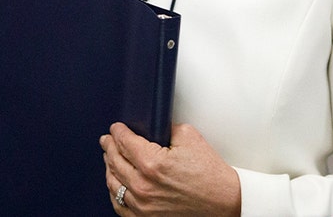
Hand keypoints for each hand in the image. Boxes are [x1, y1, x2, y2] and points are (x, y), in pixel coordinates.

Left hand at [99, 122, 239, 215]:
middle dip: (109, 147)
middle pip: (114, 160)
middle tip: (107, 140)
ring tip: (110, 159)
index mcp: (152, 163)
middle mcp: (143, 186)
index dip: (117, 131)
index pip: (124, 141)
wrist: (225, 203)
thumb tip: (153, 126)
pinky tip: (116, 184)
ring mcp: (142, 206)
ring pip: (113, 183)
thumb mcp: (190, 138)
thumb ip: (166, 128)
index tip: (115, 128)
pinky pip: (119, 205)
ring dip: (109, 167)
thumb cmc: (211, 176)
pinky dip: (115, 192)